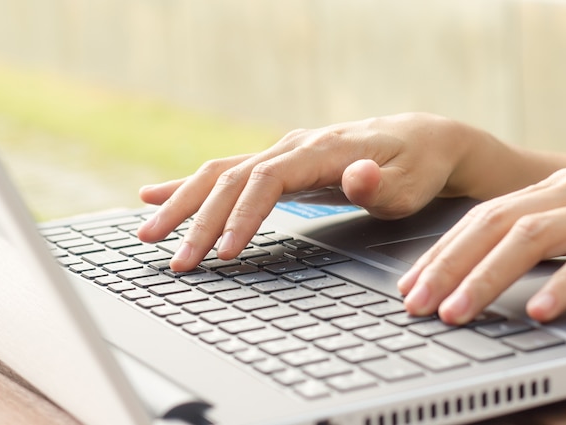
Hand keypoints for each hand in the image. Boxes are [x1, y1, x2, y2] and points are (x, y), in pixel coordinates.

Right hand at [137, 113, 473, 270]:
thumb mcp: (409, 182)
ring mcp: (279, 154)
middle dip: (198, 221)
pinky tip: (156, 195)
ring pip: (217, 175)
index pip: (265, 182)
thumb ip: (379, 183)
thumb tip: (357, 175)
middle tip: (175, 261)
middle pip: (229, 179)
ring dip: (181, 204)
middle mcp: (290, 148)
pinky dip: (187, 186)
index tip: (223, 254)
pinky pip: (224, 173)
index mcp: (318, 151)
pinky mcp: (276, 165)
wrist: (418, 140)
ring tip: (148, 233)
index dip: (241, 217)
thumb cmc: (414, 166)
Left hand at [398, 167, 565, 323]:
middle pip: (491, 225)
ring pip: (528, 238)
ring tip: (454, 313)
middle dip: (447, 266)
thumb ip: (531, 235)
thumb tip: (475, 273)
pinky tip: (537, 310)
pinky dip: (560, 284)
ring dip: (484, 278)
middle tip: (417, 304)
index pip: (479, 220)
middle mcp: (563, 194)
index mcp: (545, 193)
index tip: (410, 284)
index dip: (441, 252)